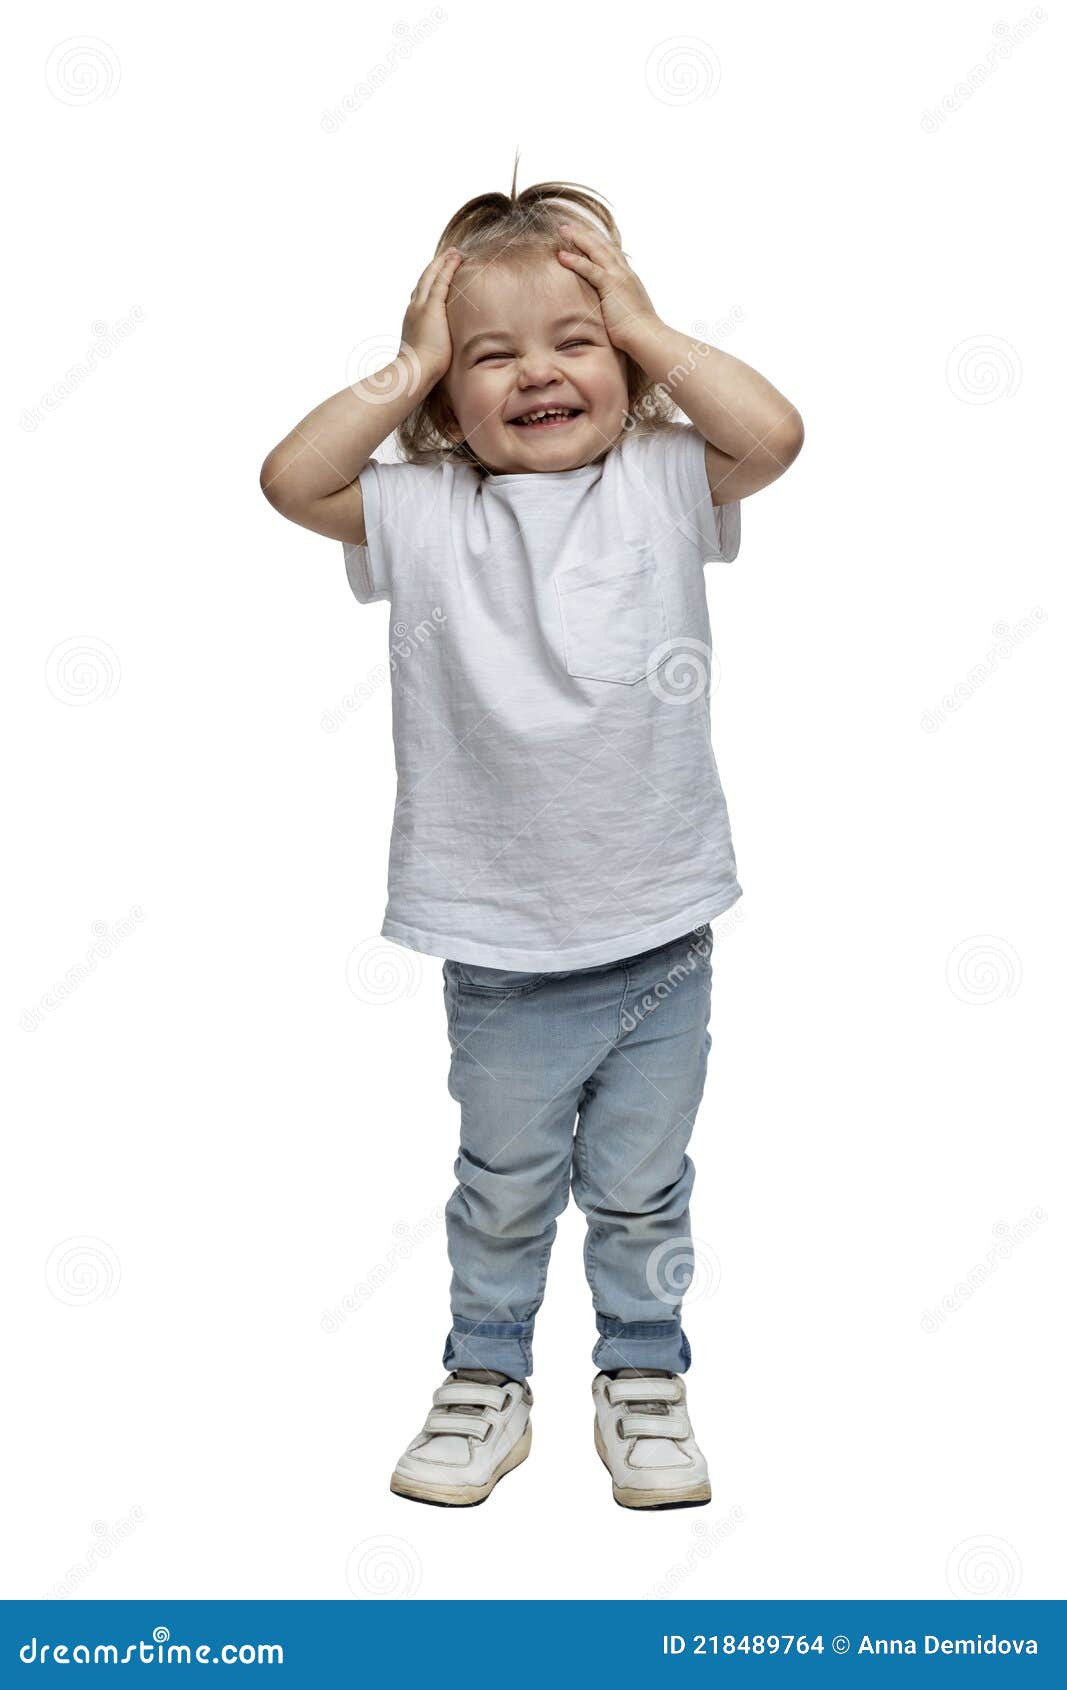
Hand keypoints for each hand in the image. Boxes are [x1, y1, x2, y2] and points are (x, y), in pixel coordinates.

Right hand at [400, 249, 463, 384]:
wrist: (414, 371)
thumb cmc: (419, 371)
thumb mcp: (423, 356)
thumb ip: (430, 350)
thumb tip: (438, 360)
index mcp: (411, 320)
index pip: (420, 296)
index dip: (428, 283)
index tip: (437, 274)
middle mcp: (414, 309)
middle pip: (424, 281)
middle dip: (435, 267)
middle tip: (447, 255)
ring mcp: (421, 307)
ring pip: (431, 277)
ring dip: (442, 262)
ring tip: (454, 252)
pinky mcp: (432, 308)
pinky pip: (441, 281)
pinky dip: (448, 267)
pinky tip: (456, 259)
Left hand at [556, 222, 661, 355]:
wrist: (647, 337)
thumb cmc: (638, 333)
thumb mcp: (628, 313)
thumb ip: (619, 305)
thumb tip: (611, 311)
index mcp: (628, 278)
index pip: (612, 253)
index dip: (597, 242)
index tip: (584, 234)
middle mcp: (624, 272)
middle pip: (603, 245)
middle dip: (585, 233)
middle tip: (568, 226)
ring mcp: (618, 277)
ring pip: (596, 250)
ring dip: (578, 238)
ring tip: (562, 230)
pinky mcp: (611, 285)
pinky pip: (589, 269)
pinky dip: (575, 261)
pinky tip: (561, 255)